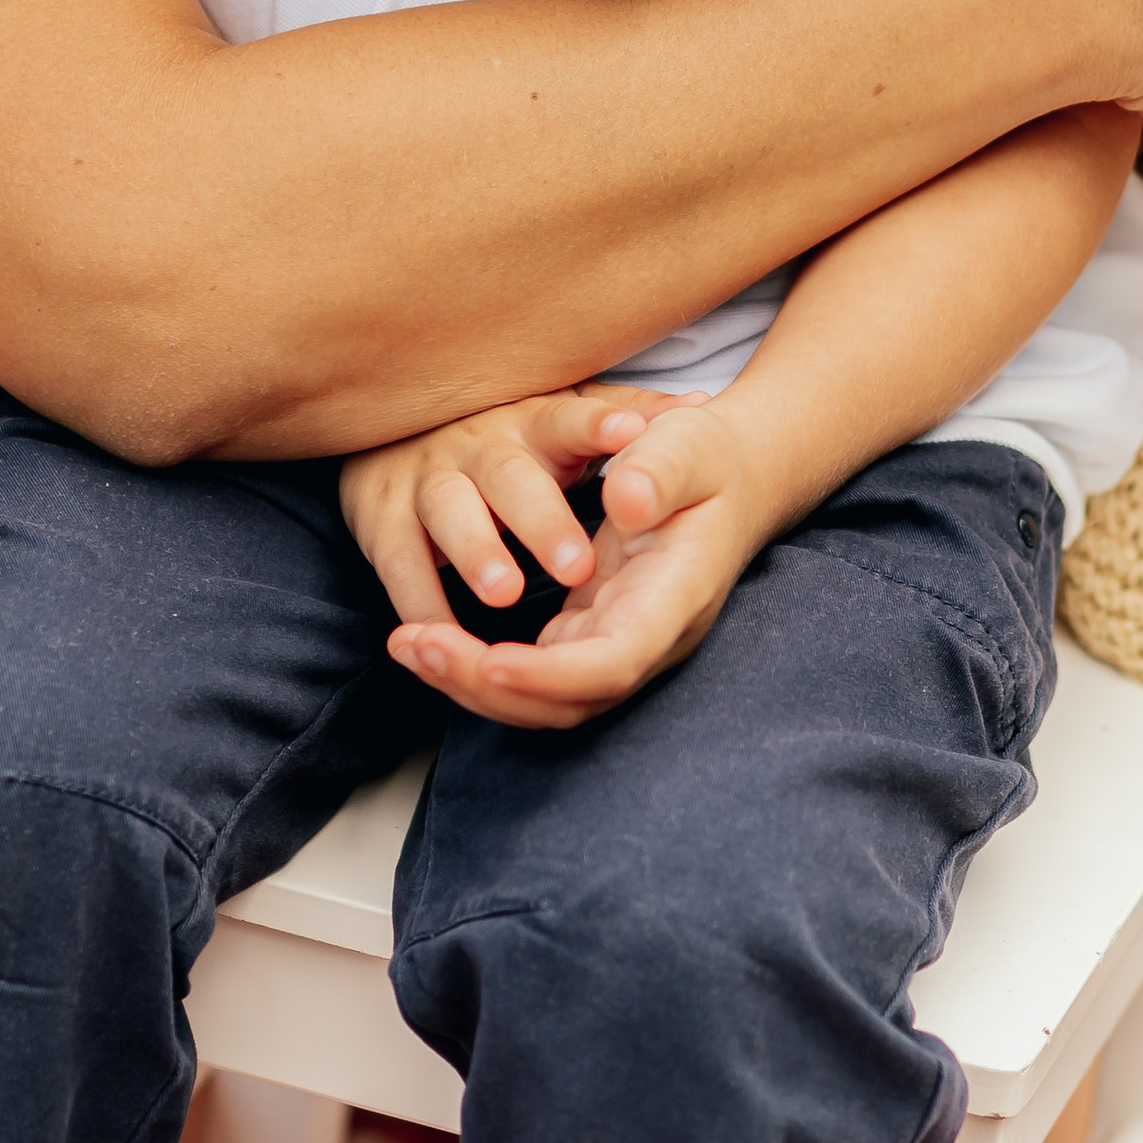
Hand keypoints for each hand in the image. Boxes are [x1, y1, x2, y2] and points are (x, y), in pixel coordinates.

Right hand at [340, 387, 693, 640]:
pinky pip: (398, 562)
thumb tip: (702, 403)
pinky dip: (419, 600)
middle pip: (510, 476)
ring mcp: (425, 478)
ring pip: (449, 512)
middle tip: (577, 566)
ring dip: (475, 553)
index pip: (571, 417)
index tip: (632, 435)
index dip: (600, 426)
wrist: (393, 414)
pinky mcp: (380, 515)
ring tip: (505, 594)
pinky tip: (440, 636)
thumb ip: (628, 415)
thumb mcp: (565, 413)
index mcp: (532, 421)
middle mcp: (477, 444)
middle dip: (541, 519)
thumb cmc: (509, 433)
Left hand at [369, 394, 770, 733]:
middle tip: (416, 645)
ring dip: (474, 681)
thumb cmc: (707, 456)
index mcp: (676, 596)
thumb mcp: (691, 443)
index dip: (552, 676)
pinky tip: (431, 638)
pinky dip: (482, 666)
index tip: (492, 663)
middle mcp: (649, 636)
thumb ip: (661, 468)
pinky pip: (536, 671)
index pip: (616, 662)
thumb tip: (625, 500)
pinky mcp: (593, 631)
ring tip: (407, 644)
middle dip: (489, 686)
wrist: (735, 475)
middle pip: (570, 698)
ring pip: (547, 697)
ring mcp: (620, 639)